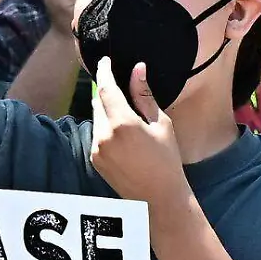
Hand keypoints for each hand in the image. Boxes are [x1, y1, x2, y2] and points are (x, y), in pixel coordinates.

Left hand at [90, 59, 188, 205]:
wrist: (159, 198)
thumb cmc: (166, 160)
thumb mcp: (160, 124)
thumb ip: (144, 95)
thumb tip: (138, 68)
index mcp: (122, 124)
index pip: (106, 88)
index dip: (104, 71)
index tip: (104, 60)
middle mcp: (104, 135)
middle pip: (98, 102)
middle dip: (106, 91)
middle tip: (120, 87)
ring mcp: (96, 148)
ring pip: (96, 117)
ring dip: (106, 110)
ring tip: (127, 115)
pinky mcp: (94, 159)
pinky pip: (96, 133)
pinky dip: (105, 126)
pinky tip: (123, 134)